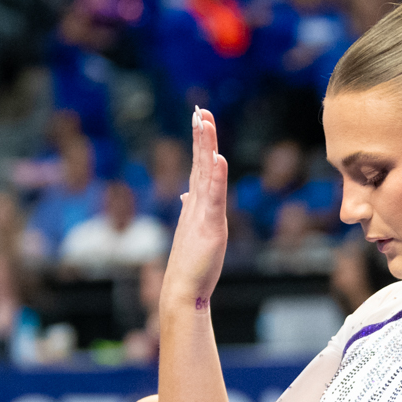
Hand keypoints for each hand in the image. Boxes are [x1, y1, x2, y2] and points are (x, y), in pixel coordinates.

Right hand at [161, 107, 229, 317]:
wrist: (183, 290)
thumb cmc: (191, 265)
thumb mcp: (194, 231)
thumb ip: (192, 209)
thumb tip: (188, 193)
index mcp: (196, 205)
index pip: (199, 168)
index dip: (200, 144)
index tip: (200, 119)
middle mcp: (197, 204)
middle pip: (200, 164)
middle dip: (201, 136)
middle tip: (200, 111)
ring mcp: (202, 214)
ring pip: (205, 174)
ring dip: (205, 147)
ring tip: (205, 122)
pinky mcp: (210, 226)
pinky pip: (214, 197)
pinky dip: (216, 177)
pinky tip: (218, 158)